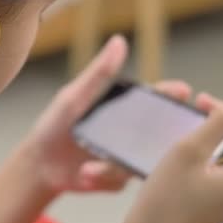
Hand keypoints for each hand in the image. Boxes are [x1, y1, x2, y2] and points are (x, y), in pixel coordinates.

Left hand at [21, 35, 192, 192]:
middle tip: (151, 143)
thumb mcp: (74, 97)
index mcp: (123, 110)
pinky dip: (101, 177)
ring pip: (139, 162)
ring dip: (114, 166)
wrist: (39, 164)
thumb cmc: (55, 124)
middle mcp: (131, 134)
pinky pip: (122, 181)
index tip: (183, 91)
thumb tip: (119, 41)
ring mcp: (127, 157)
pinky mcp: (117, 179)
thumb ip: (98, 73)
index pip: (156, 100)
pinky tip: (84, 173)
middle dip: (163, 138)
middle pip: (160, 134)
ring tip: (88, 167)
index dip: (172, 94)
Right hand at [125, 94, 222, 222]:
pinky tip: (184, 156)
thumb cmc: (165, 196)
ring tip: (187, 132)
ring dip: (213, 140)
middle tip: (196, 111)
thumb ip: (216, 125)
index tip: (205, 102)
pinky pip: (219, 173)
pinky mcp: (216, 205)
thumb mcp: (189, 151)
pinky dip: (206, 158)